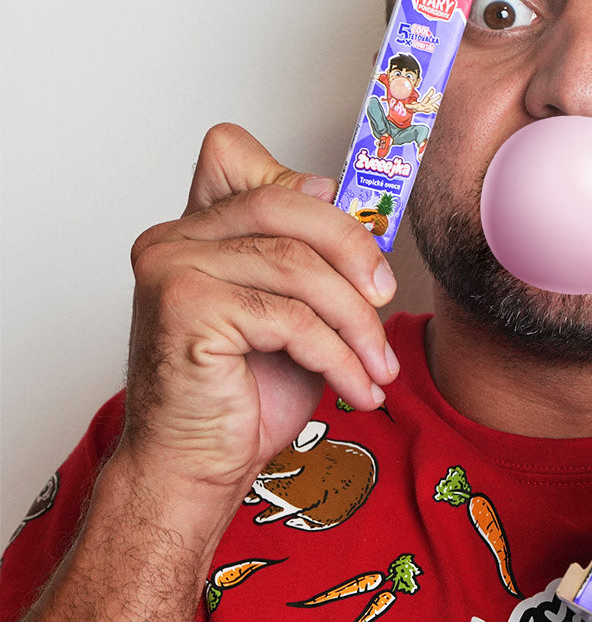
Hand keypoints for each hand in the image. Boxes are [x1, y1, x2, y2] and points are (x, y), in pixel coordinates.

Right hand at [117, 124, 398, 516]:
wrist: (198, 467)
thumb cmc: (247, 392)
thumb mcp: (295, 309)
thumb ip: (304, 251)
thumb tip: (332, 188)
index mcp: (194, 228)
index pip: (235, 154)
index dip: (300, 185)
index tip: (351, 240)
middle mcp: (172, 238)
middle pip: (283, 204)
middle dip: (352, 249)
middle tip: (388, 297)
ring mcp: (172, 269)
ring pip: (298, 267)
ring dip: (357, 323)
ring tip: (379, 366)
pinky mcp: (186, 310)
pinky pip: (292, 319)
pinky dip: (340, 357)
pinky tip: (357, 389)